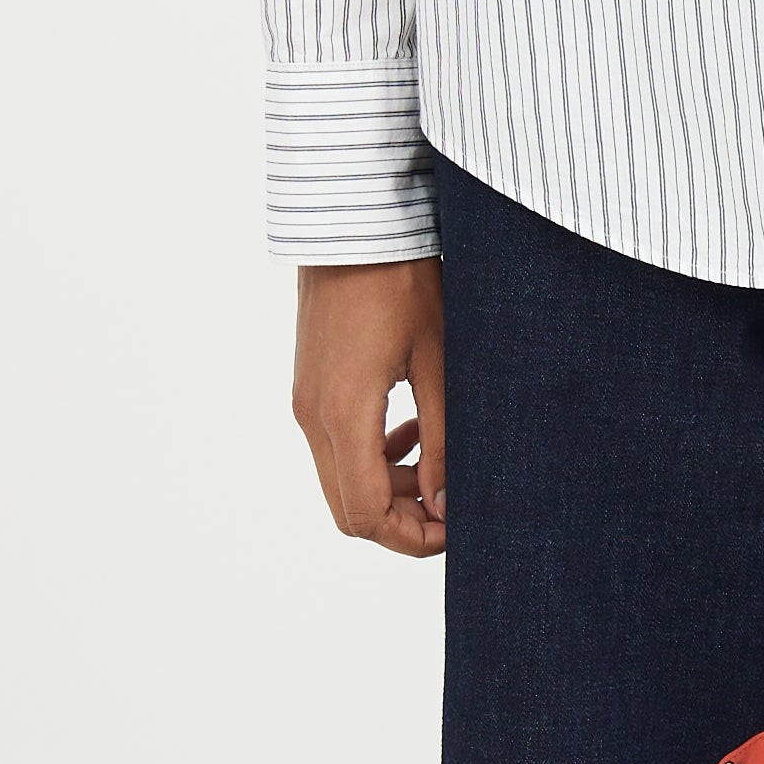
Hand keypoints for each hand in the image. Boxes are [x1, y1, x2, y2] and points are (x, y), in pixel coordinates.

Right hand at [292, 259, 446, 553]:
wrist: (354, 225)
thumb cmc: (403, 281)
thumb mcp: (439, 362)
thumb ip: (443, 440)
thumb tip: (446, 504)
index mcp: (344, 414)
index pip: (366, 515)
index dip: (412, 538)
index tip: (457, 527)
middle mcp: (314, 417)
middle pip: (349, 510)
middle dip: (403, 521)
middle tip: (454, 506)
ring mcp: (306, 402)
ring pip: (343, 480)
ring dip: (391, 488)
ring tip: (440, 463)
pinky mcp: (311, 388)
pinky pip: (337, 446)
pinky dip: (374, 457)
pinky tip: (412, 430)